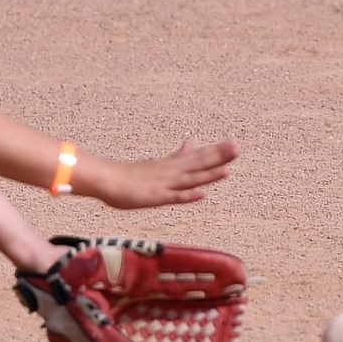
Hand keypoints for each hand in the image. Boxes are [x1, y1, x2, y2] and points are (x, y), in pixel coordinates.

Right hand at [91, 139, 238, 209]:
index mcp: (170, 165)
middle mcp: (170, 172)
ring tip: (228, 169)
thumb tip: (190, 144)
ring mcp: (163, 183)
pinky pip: (174, 197)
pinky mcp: (155, 197)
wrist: (105, 178)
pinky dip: (188, 195)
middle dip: (218, 157)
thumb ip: (175, 156)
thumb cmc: (128, 174)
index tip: (233, 144)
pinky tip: (202, 194)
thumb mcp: (156, 163)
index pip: (197, 156)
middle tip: (237, 148)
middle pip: (197, 163)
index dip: (216, 151)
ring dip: (209, 174)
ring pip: (190, 178)